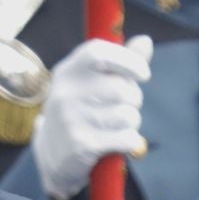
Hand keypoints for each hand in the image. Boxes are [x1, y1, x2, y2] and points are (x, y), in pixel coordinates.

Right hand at [33, 35, 152, 199]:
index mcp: (68, 72)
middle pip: (121, 89)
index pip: (97, 53)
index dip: (127, 60)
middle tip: (125, 108)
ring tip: (117, 127)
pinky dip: (130, 142)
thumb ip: (120, 65)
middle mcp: (66, 93)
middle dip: (134, 100)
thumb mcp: (92, 86)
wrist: (53, 158)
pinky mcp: (82, 145)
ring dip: (132, 124)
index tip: (143, 74)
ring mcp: (71, 119)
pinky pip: (126, 138)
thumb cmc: (81, 115)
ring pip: (127, 115)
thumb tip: (145, 41)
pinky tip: (117, 144)